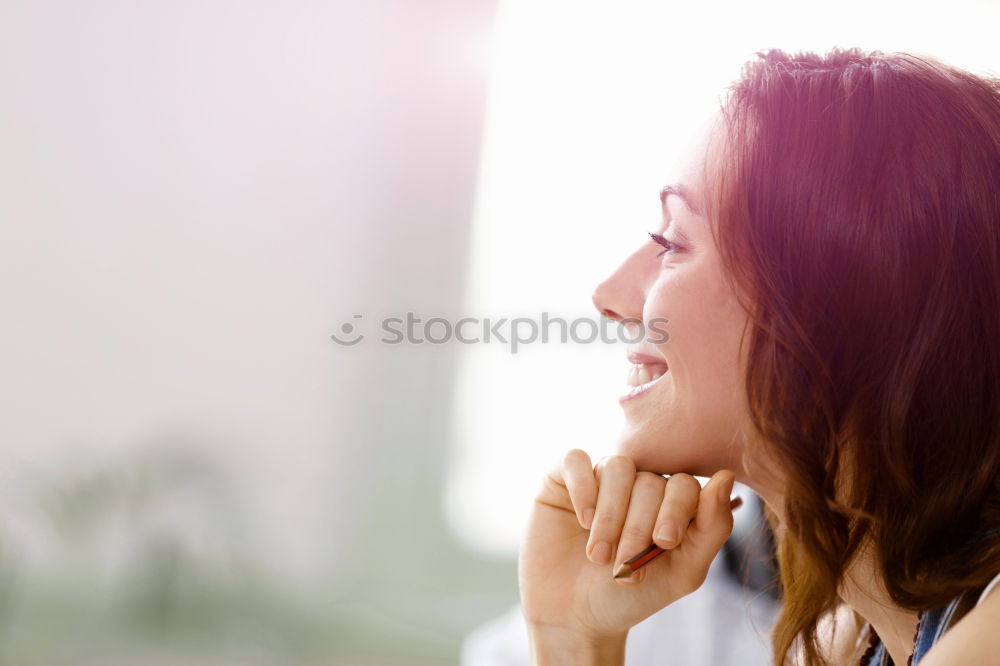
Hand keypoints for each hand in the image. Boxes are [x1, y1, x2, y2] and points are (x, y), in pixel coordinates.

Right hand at [518, 449, 736, 648]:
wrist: (575, 618)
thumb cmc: (632, 596)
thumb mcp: (683, 572)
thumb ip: (712, 528)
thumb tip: (727, 476)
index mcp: (670, 502)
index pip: (684, 484)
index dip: (676, 510)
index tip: (663, 543)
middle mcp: (637, 483)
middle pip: (650, 481)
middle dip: (638, 527)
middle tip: (623, 567)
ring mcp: (600, 477)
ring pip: (617, 468)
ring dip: (610, 515)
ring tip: (599, 556)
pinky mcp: (562, 478)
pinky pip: (576, 460)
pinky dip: (583, 488)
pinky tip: (582, 520)